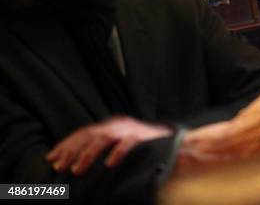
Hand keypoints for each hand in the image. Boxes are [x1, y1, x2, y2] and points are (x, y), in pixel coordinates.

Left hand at [46, 117, 171, 174]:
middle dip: (72, 150)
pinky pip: (128, 143)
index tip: (51, 158)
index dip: (66, 144)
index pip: (83, 132)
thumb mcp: (120, 144)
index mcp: (111, 126)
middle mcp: (118, 124)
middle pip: (89, 134)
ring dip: (88, 154)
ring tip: (77, 169)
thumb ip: (104, 148)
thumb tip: (77, 162)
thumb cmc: (145, 148)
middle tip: (59, 166)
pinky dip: (117, 153)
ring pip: (104, 138)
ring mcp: (130, 129)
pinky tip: (109, 164)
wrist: (175, 142)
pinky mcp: (143, 136)